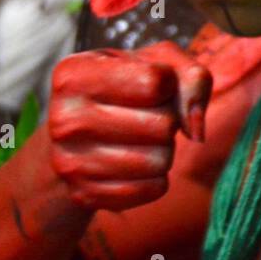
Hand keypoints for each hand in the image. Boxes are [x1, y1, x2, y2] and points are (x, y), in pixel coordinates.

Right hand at [49, 41, 210, 209]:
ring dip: (163, 150)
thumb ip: (192, 78)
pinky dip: (155, 177)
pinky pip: (154, 189)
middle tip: (144, 117)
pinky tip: (133, 165)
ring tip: (139, 140)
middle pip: (162, 125)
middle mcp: (65, 118)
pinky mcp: (86, 195)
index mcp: (74, 74)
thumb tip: (196, 131)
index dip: (167, 86)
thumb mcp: (157, 64)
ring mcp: (70, 162)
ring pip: (161, 160)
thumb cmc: (126, 89)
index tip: (148, 88)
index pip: (156, 81)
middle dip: (167, 121)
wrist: (75, 139)